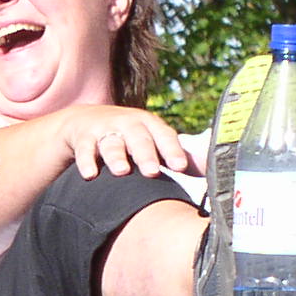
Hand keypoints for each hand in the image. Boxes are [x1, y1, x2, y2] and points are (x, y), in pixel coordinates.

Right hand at [57, 104, 188, 179]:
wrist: (86, 120)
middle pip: (138, 138)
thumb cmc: (129, 136)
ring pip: (112, 143)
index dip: (173, 150)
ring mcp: (105, 129)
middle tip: (152, 172)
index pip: (164, 135)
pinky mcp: (83, 137)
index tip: (180, 167)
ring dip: (116, 157)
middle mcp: (128, 123)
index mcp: (150, 124)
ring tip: (121, 172)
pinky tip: (90, 175)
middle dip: (145, 154)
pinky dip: (86, 162)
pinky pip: (85, 149)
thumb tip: (211, 168)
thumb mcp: (151, 140)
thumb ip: (176, 154)